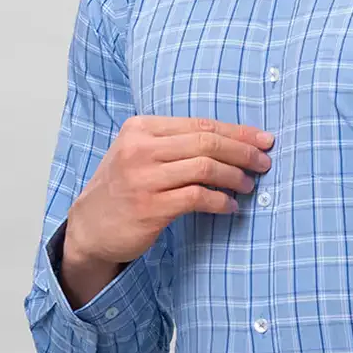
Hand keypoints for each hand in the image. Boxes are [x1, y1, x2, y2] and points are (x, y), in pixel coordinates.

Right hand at [67, 114, 274, 265]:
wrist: (88, 227)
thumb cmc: (122, 188)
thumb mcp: (138, 153)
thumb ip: (174, 143)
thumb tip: (232, 140)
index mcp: (140, 128)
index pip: (200, 124)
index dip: (237, 132)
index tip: (263, 139)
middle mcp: (140, 149)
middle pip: (206, 142)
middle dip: (243, 151)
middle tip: (264, 162)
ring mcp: (143, 178)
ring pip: (205, 167)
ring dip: (235, 176)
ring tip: (248, 185)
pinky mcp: (150, 207)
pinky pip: (197, 197)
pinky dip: (221, 201)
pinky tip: (230, 207)